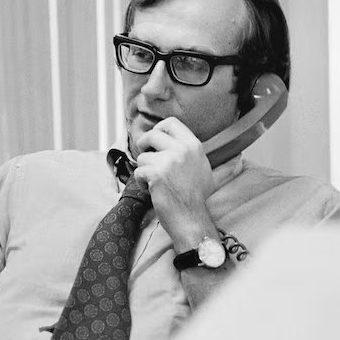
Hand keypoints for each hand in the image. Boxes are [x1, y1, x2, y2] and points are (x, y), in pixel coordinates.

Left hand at [133, 117, 216, 251]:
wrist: (192, 217)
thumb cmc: (195, 196)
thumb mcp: (200, 166)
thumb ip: (187, 151)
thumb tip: (169, 139)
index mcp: (193, 145)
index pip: (171, 122)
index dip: (158, 129)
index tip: (154, 140)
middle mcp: (182, 149)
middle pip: (152, 134)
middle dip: (143, 144)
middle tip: (145, 156)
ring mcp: (169, 161)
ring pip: (143, 156)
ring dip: (144, 169)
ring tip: (154, 182)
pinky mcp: (156, 173)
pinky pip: (139, 171)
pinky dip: (141, 182)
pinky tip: (153, 190)